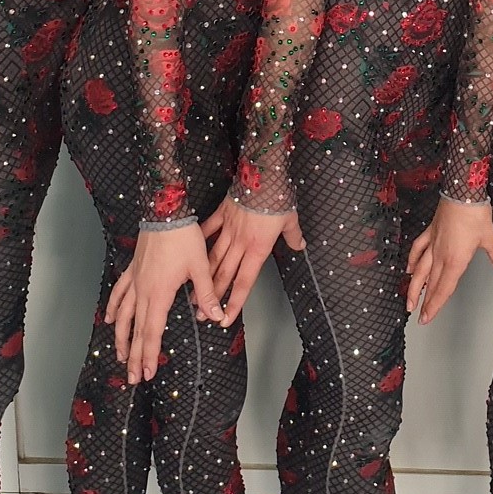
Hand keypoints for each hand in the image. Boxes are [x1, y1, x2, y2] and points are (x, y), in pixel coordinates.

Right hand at [106, 222, 225, 384]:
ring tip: (120, 356)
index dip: (149, 354)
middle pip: (136, 330)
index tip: (147, 373)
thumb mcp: (200, 266)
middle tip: (133, 377)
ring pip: (123, 315)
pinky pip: (119, 293)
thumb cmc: (184, 237)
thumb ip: (207, 294)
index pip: (152, 331)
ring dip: (121, 337)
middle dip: (134, 355)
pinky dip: (112, 308)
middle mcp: (143, 290)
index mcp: (160, 293)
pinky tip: (109, 319)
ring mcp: (135, 280)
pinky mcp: (132, 270)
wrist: (166, 211)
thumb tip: (216, 317)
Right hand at [203, 195, 304, 322]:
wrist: (262, 175)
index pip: (245, 282)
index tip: (226, 318)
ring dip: (203, 278)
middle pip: (225, 276)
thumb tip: (300, 245)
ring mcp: (228, 229)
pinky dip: (200, 242)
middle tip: (203, 315)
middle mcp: (240, 244)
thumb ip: (294, 236)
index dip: (235, 302)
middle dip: (213, 297)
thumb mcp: (291, 219)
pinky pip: (208, 230)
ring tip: (193, 295)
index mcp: (258, 249)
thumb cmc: (278, 198)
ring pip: (213, 259)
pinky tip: (191, 254)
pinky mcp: (221, 214)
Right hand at [406, 198, 492, 326]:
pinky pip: (418, 250)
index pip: (444, 289)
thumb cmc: (475, 214)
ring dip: (413, 287)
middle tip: (418, 317)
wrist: (462, 192)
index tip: (427, 318)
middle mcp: (441, 255)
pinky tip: (408, 269)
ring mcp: (433, 244)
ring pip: (419, 270)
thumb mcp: (490, 238)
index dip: (434, 306)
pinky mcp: (430, 233)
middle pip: (430, 284)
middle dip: (423, 302)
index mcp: (456, 260)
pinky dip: (412, 261)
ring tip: (409, 300)